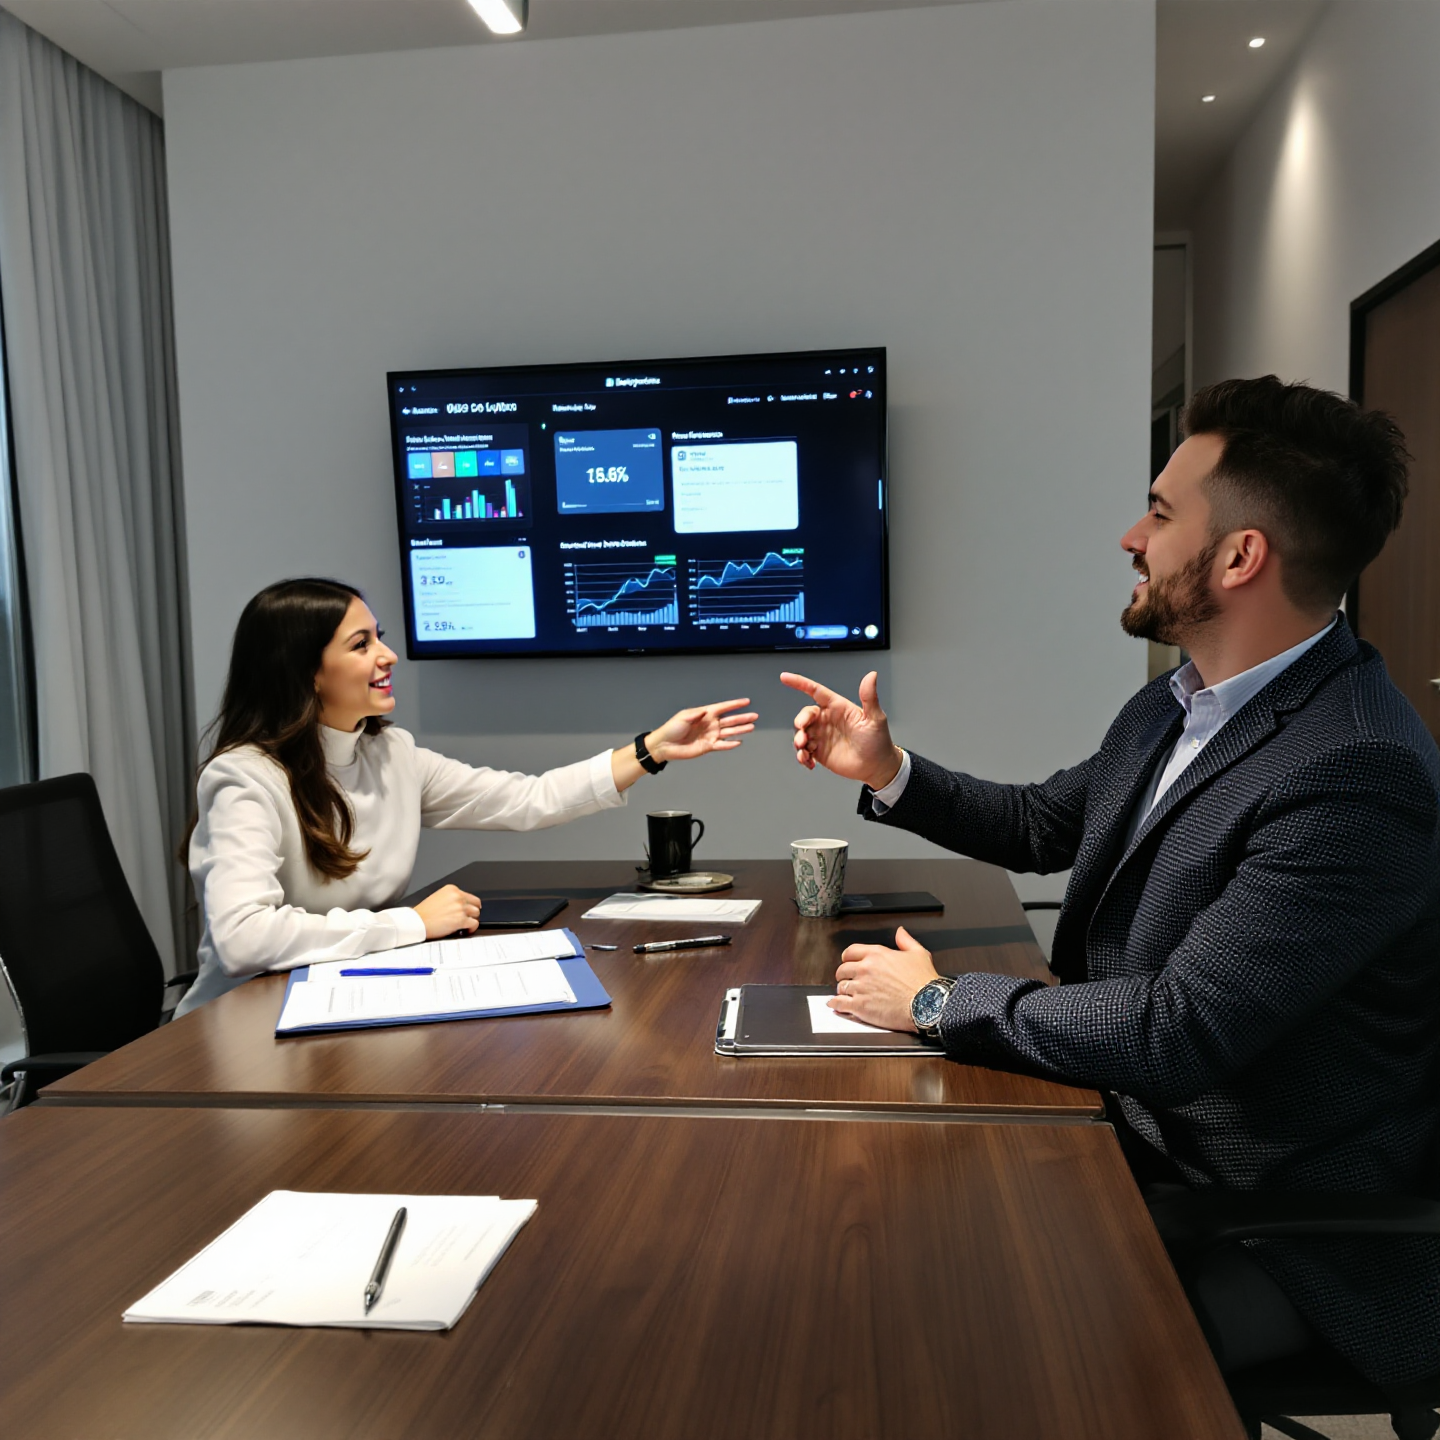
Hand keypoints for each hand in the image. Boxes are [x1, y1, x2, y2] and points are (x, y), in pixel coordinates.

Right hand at [413, 884, 480, 938]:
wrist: (416, 922)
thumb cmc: (423, 913)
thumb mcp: (438, 897)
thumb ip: (451, 899)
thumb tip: (462, 906)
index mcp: (452, 889)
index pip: (469, 896)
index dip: (469, 905)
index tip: (468, 911)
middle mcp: (458, 897)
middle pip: (475, 904)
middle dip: (472, 912)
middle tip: (467, 918)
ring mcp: (460, 908)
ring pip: (476, 914)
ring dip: (471, 920)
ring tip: (465, 925)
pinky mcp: (461, 920)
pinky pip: (474, 924)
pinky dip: (471, 928)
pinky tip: (465, 930)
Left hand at [647, 698, 757, 762]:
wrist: (665, 745)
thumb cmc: (671, 728)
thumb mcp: (683, 717)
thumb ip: (696, 714)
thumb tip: (707, 711)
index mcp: (705, 714)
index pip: (723, 708)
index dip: (735, 705)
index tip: (746, 701)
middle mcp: (710, 724)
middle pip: (730, 720)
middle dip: (742, 718)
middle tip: (754, 716)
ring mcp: (710, 735)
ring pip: (729, 732)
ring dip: (740, 730)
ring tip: (751, 727)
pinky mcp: (708, 746)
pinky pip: (722, 745)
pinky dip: (730, 744)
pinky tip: (738, 741)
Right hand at [780, 670, 902, 788]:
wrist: (877, 767)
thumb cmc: (878, 741)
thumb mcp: (875, 718)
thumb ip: (869, 697)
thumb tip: (872, 675)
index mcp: (838, 707)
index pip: (815, 691)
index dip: (799, 683)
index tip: (785, 677)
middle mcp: (827, 720)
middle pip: (805, 715)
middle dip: (799, 721)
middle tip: (802, 731)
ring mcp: (822, 736)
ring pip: (801, 733)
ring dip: (798, 740)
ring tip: (804, 750)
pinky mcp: (820, 752)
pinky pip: (803, 751)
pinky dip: (802, 756)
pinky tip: (809, 761)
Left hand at [831, 926, 940, 1031]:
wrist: (927, 1005)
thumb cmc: (924, 983)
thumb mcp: (919, 954)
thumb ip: (906, 941)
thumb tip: (901, 932)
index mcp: (877, 955)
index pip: (850, 952)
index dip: (848, 958)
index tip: (849, 963)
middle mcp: (866, 969)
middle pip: (842, 970)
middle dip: (845, 976)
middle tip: (849, 980)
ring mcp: (861, 987)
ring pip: (841, 987)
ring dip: (843, 991)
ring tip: (847, 994)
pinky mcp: (860, 1006)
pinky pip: (839, 1003)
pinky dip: (836, 1004)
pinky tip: (837, 1005)